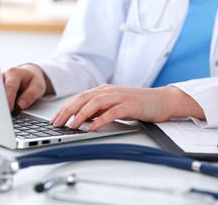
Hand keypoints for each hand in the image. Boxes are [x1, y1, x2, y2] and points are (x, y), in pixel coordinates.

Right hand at [2, 64, 53, 111]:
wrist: (29, 75)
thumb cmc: (33, 80)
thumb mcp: (38, 86)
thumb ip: (30, 95)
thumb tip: (20, 105)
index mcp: (14, 73)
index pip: (9, 87)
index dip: (8, 99)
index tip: (9, 110)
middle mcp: (3, 76)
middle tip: (2, 114)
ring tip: (1, 114)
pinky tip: (0, 112)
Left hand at [51, 84, 204, 130]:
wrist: (162, 100)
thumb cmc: (139, 104)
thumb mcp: (115, 104)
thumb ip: (101, 108)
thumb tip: (83, 118)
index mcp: (105, 90)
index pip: (80, 97)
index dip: (65, 107)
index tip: (55, 119)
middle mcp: (110, 91)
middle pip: (83, 98)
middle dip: (67, 111)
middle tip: (57, 123)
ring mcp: (120, 97)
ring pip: (95, 103)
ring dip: (81, 115)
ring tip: (72, 126)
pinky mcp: (130, 105)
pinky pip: (112, 111)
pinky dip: (101, 119)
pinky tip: (93, 127)